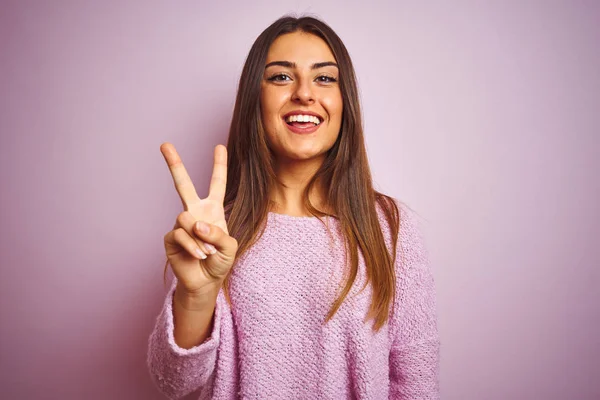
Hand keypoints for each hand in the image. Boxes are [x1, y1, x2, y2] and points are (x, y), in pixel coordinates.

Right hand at [161, 143, 237, 297]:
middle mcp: (195, 212)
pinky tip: (198, 255)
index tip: (219, 146)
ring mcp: (181, 224)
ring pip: (185, 218)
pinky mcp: (170, 237)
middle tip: (164, 144)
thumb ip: (218, 233)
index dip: (219, 165)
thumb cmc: (220, 261)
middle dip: (174, 163)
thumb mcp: (229, 247)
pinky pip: (180, 235)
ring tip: (206, 251)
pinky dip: (192, 246)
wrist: (205, 282)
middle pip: (183, 184)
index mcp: (213, 209)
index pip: (217, 183)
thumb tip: (195, 224)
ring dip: (199, 236)